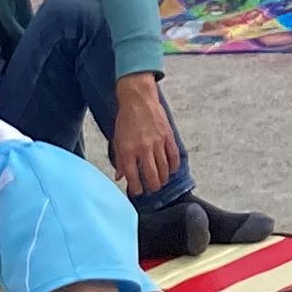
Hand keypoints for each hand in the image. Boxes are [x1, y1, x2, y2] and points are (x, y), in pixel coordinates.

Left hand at [107, 75, 181, 198]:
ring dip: (163, 178)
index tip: (137, 192)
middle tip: (152, 189)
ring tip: (161, 182)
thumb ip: (120, 160)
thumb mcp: (117, 140)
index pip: (132, 176)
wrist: (138, 100)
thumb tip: (120, 176)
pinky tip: (171, 170)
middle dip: (152, 186)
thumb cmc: (126, 119)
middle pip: (151, 175)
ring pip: (163, 168)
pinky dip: (173, 165)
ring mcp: (157, 143)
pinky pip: (173, 155)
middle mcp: (143, 149)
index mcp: (127, 150)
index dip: (135, 187)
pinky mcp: (167, 136)